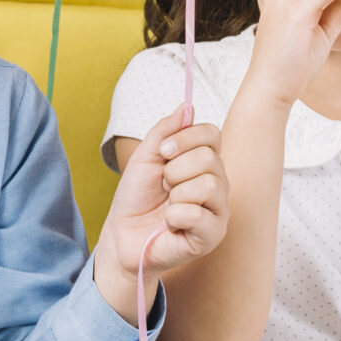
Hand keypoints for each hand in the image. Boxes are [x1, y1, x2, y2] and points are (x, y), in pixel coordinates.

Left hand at [94, 112, 228, 326]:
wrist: (122, 234)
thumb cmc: (136, 196)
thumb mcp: (145, 156)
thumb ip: (165, 131)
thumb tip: (187, 105)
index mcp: (204, 162)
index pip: (212, 134)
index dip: (185, 138)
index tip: (163, 152)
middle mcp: (218, 183)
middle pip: (208, 159)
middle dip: (174, 171)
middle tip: (163, 187)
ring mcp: (218, 210)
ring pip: (208, 185)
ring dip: (176, 194)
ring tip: (167, 206)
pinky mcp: (213, 235)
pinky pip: (200, 214)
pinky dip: (175, 216)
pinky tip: (170, 224)